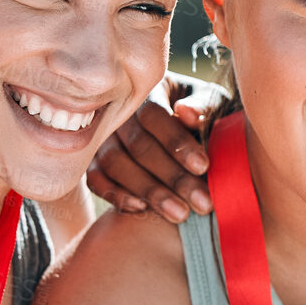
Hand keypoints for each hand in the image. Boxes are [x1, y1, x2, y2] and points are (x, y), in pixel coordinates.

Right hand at [86, 72, 224, 219]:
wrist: (185, 130)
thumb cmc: (201, 114)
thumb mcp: (211, 104)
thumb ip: (204, 108)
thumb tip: (187, 113)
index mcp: (149, 91)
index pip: (154, 116)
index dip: (177, 142)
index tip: (203, 167)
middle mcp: (119, 112)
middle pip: (138, 145)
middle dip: (172, 177)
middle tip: (203, 203)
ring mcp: (102, 137)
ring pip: (116, 164)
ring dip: (149, 191)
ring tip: (181, 214)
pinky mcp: (93, 162)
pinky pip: (96, 180)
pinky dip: (117, 195)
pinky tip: (143, 209)